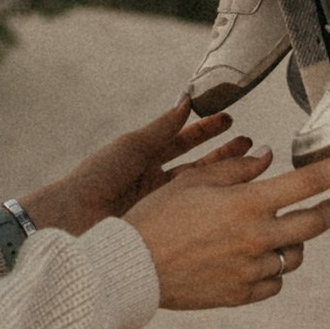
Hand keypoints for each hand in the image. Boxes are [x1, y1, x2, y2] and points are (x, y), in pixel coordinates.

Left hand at [19, 102, 272, 235]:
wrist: (74, 219)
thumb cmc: (97, 177)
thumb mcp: (133, 146)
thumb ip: (163, 128)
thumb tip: (186, 101)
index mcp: (145, 159)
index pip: (183, 141)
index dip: (207, 131)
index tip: (231, 121)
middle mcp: (156, 182)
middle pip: (198, 166)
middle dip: (226, 156)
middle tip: (254, 146)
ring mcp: (162, 206)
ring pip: (201, 190)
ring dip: (227, 179)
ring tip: (255, 168)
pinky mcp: (165, 228)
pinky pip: (195, 215)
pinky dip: (217, 206)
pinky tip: (238, 202)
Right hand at [124, 144, 329, 309]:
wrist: (132, 268)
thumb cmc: (157, 217)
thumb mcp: (193, 180)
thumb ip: (236, 168)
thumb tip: (269, 157)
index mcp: (247, 204)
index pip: (309, 182)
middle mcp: (257, 238)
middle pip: (317, 224)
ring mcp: (252, 270)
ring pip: (295, 256)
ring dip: (296, 241)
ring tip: (279, 231)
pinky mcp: (242, 294)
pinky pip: (274, 281)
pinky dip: (272, 268)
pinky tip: (255, 258)